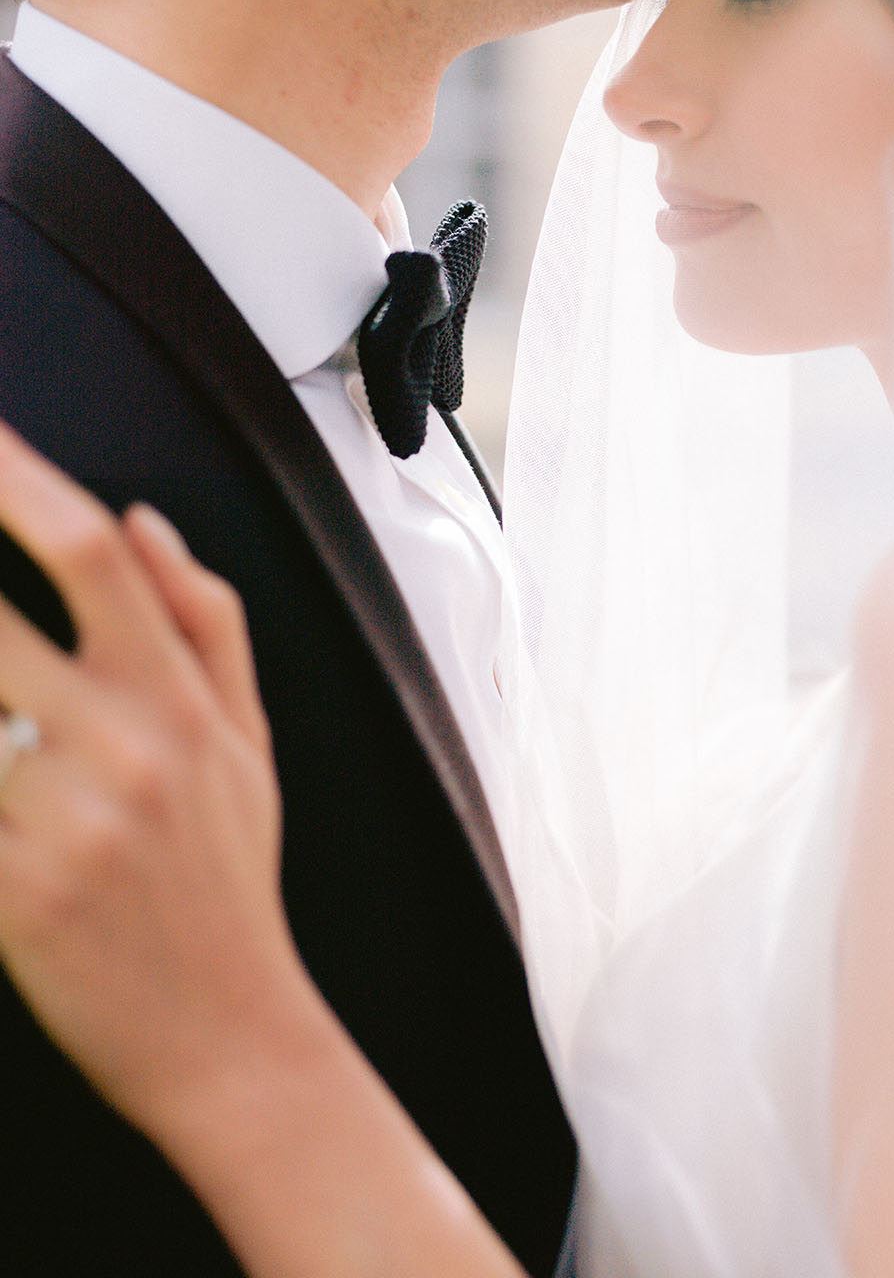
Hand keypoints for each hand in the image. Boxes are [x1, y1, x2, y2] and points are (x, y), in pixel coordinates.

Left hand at [0, 418, 300, 1142]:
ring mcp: (59, 822)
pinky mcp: (12, 896)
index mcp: (178, 699)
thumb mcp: (250, 741)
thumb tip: (143, 523)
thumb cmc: (233, 883)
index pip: (90, 550)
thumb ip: (207, 619)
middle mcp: (121, 746)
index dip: (16, 477)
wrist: (229, 1035)